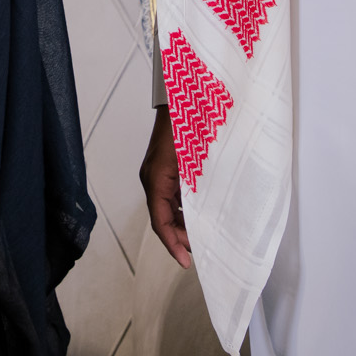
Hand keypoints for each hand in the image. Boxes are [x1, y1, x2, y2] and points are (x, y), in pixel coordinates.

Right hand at [139, 107, 191, 267]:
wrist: (182, 95)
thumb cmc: (187, 121)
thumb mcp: (193, 158)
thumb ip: (196, 188)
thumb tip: (203, 217)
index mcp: (156, 179)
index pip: (160, 222)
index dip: (173, 243)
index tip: (185, 260)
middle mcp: (152, 178)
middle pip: (162, 218)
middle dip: (179, 237)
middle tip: (197, 251)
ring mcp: (158, 173)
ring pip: (167, 208)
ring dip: (181, 224)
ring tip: (200, 236)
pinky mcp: (165, 168)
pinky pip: (171, 195)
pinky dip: (183, 209)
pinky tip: (198, 213)